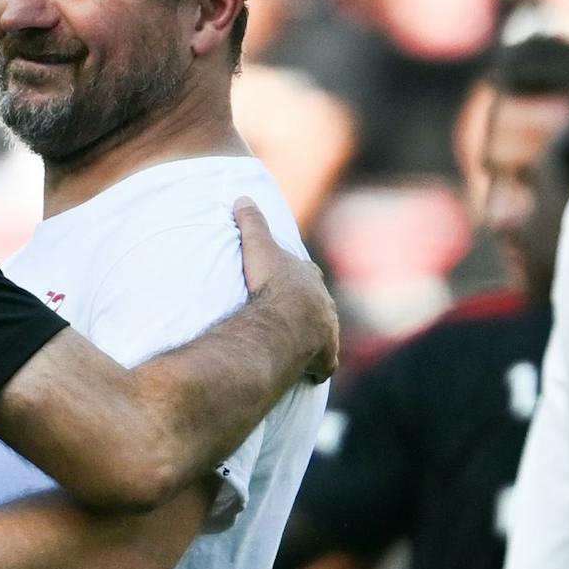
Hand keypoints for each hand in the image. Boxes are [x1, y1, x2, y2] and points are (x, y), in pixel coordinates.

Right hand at [235, 196, 338, 382]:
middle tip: (291, 317)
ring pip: (324, 334)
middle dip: (309, 310)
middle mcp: (324, 305)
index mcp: (309, 279)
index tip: (288, 282)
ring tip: (298, 345)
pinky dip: (317, 367)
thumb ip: (251, 223)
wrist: (287, 319)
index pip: (307, 275)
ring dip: (313, 339)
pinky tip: (308, 372)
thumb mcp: (259, 246)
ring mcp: (327, 333)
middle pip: (318, 305)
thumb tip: (241, 197)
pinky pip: (323, 364)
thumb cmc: (273, 284)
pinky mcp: (324, 358)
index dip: (297, 279)